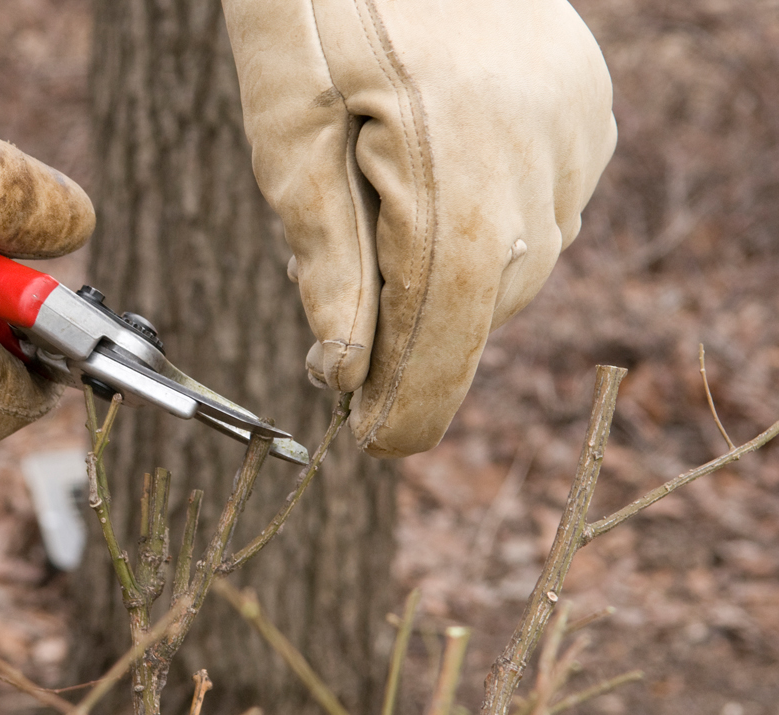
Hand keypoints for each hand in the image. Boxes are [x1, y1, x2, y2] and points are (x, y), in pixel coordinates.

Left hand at [222, 0, 615, 456]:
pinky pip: (542, 204)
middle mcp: (541, 151)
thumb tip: (345, 368)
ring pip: (517, 258)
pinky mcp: (591, 106)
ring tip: (380, 217)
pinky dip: (486, 223)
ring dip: (447, 277)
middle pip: (483, 300)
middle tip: (342, 333)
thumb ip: (326, 253)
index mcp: (457, 158)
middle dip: (413, 334)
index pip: (449, 325)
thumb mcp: (286, 127)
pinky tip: (433, 173)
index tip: (375, 444)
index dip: (414, 400)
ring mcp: (579, 126)